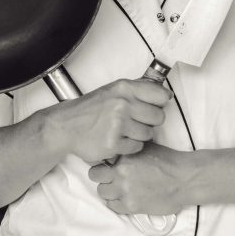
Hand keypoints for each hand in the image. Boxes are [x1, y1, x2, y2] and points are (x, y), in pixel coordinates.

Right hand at [52, 78, 172, 163]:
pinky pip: (137, 147)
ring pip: (149, 134)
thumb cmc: (93, 108)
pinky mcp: (114, 144)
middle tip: (138, 121)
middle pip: (158, 117)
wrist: (68, 125)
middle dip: (151, 121)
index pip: (161, 95)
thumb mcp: (113, 90)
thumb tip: (165, 94)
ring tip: (126, 131)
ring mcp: (118, 124)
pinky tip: (120, 140)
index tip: (155, 106)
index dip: (161, 103)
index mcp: (124, 88)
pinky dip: (130, 146)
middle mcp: (123, 104)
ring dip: (140, 135)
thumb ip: (138, 90)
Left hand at [88, 141, 186, 215]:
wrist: (183, 178)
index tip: (105, 166)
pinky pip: (114, 206)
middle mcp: (121, 174)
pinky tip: (126, 197)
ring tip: (119, 188)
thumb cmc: (167, 160)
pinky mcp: (132, 206)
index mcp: (123, 157)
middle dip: (101, 176)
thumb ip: (127, 150)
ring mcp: (125, 192)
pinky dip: (117, 202)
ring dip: (109, 190)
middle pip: (96, 177)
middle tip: (110, 177)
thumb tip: (115, 150)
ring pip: (103, 193)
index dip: (101, 163)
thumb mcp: (145, 147)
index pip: (98, 161)